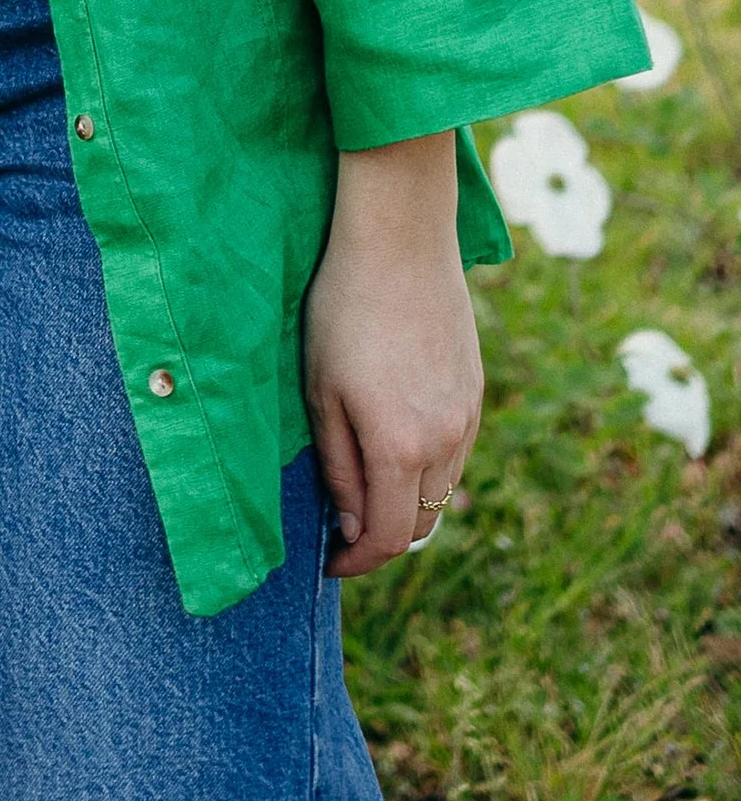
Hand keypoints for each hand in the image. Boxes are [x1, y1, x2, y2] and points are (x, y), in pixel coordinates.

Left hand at [303, 131, 482, 579]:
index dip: (355, 562)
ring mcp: (468, 417)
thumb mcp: (322, 392)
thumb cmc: (343, 308)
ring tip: (364, 481)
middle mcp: (446, 443)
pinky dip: (427, 466)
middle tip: (341, 524)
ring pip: (442, 491)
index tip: (329, 563)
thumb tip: (350, 523)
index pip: (386, 539)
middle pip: (419, 524)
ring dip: (406, 501)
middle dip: (381, 536)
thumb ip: (339, 466)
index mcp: (400, 448)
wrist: (400, 237)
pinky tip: (396, 438)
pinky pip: (456, 453)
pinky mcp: (477, 391)